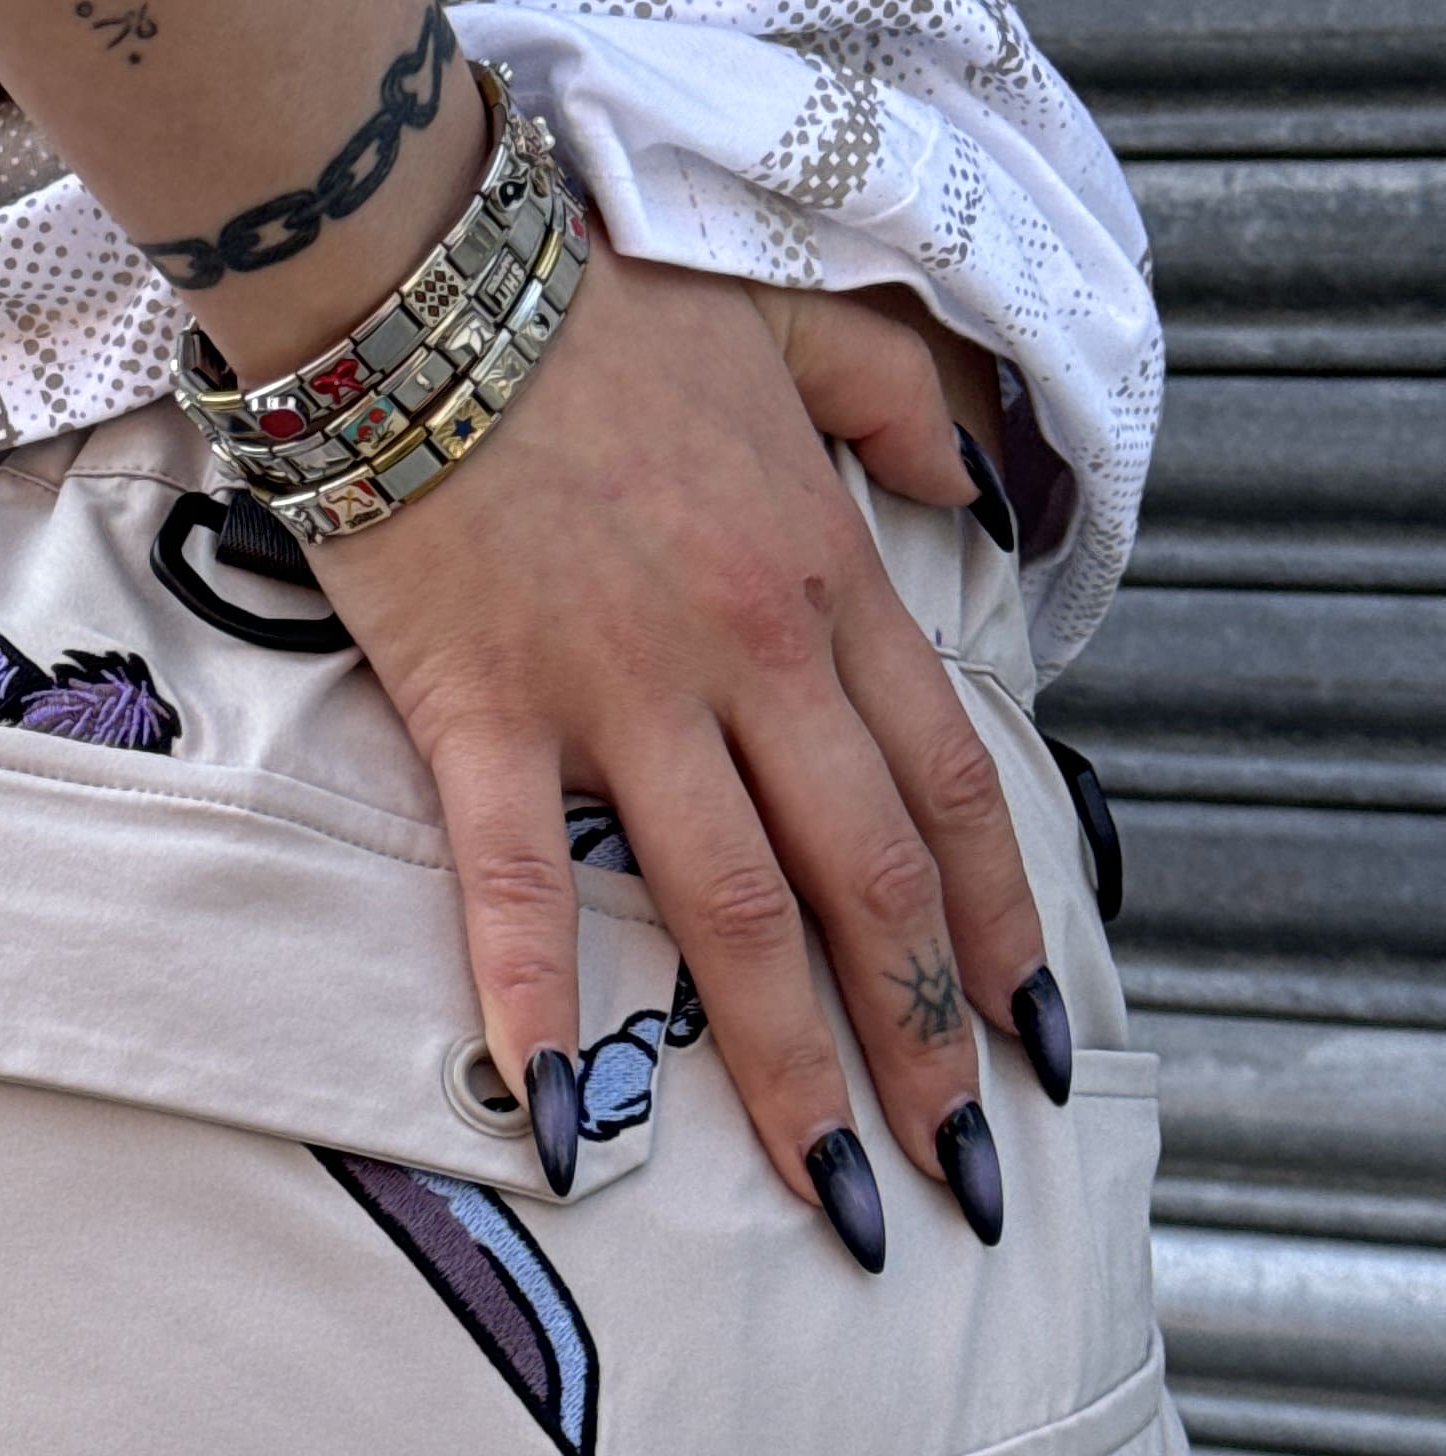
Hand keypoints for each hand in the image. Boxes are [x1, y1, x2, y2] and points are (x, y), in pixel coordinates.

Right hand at [308, 229, 1068, 1265]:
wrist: (418, 264)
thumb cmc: (593, 296)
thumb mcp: (792, 324)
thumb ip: (901, 408)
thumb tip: (981, 487)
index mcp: (826, 577)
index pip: (952, 788)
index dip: (1006, 929)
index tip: (1036, 1044)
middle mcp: (749, 653)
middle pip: (868, 882)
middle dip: (926, 1045)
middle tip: (954, 1176)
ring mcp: (617, 689)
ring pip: (733, 910)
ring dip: (789, 1067)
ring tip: (828, 1191)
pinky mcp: (482, 707)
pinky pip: (515, 880)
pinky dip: (539, 1003)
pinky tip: (564, 1120)